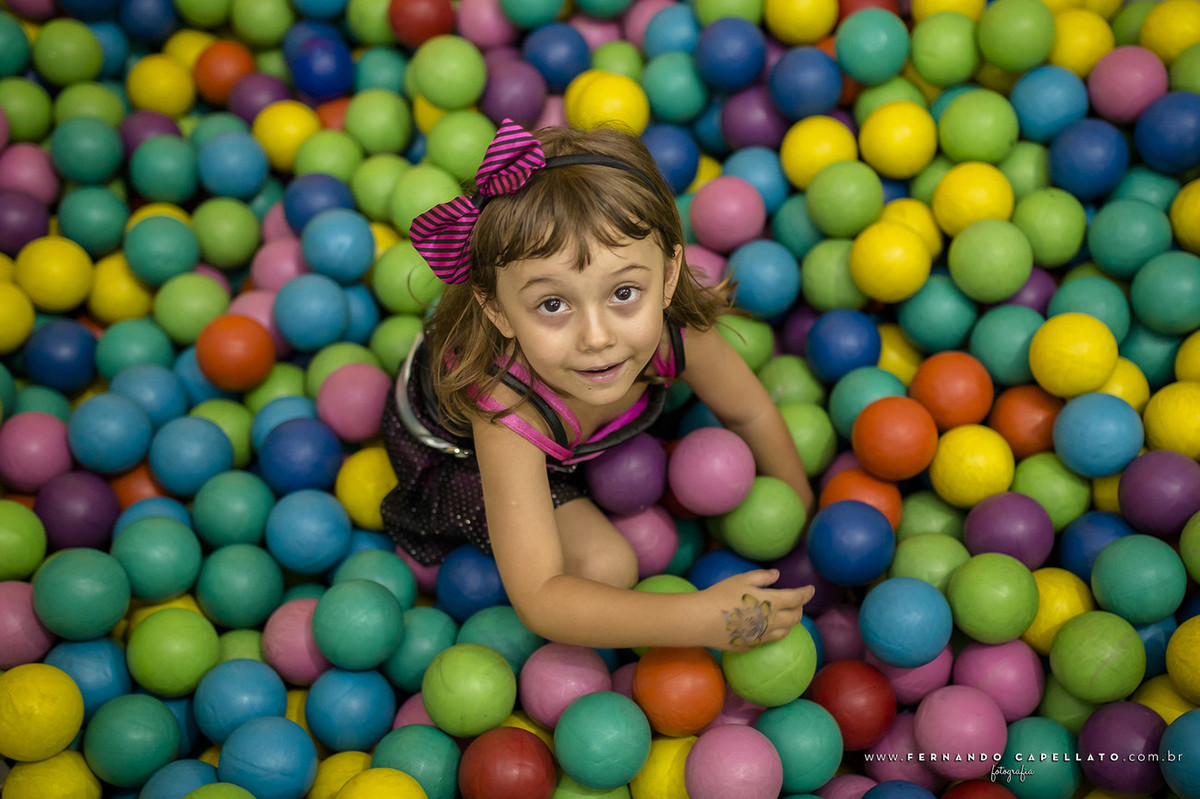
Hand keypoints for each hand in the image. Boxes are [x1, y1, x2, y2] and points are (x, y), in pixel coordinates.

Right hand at [700, 569, 814, 651]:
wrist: (702, 620)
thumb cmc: (720, 595)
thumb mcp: (741, 580)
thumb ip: (762, 577)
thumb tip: (777, 575)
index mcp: (772, 602)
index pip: (797, 598)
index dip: (806, 593)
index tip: (811, 589)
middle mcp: (772, 621)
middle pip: (795, 617)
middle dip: (799, 608)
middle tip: (796, 601)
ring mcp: (763, 636)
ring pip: (786, 631)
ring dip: (789, 622)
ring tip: (784, 615)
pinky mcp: (752, 645)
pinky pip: (770, 639)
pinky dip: (774, 631)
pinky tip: (766, 626)